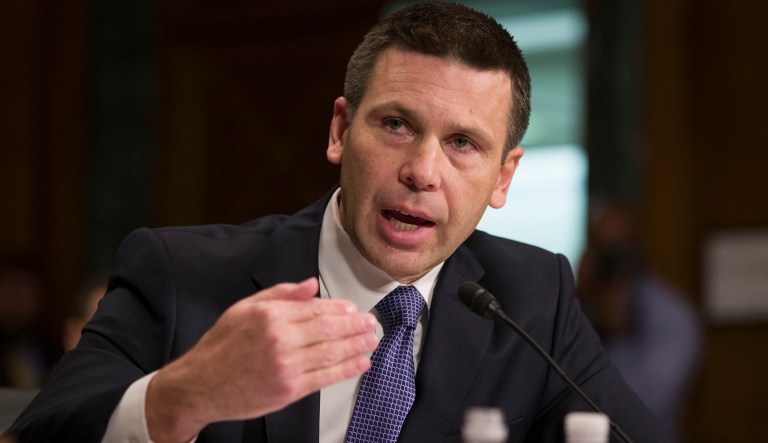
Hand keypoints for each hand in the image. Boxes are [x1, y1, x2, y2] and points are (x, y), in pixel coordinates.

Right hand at [145, 277, 377, 442]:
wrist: (199, 386)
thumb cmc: (220, 347)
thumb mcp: (243, 309)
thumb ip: (280, 294)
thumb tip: (311, 285)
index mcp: (270, 316)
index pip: (315, 308)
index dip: (339, 309)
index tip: (353, 309)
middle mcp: (280, 339)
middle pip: (329, 329)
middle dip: (355, 326)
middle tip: (370, 323)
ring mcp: (286, 366)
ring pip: (332, 353)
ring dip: (357, 345)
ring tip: (371, 340)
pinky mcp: (289, 390)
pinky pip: (325, 378)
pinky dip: (347, 370)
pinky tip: (361, 363)